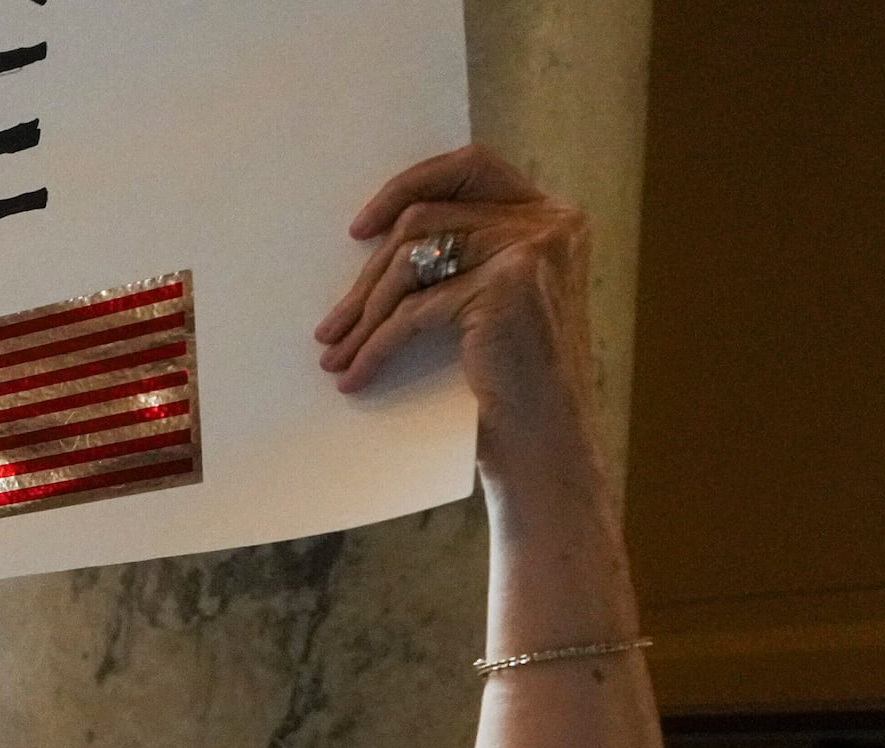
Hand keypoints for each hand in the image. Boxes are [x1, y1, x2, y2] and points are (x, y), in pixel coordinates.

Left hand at [316, 147, 598, 457]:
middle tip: (332, 322)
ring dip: (362, 313)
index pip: (471, 166)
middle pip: (426, 219)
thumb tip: (376, 238)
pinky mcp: (506, 289)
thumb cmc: (514, 381)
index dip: (410, 184)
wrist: (547, 444)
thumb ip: (464, 255)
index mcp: (551, 218)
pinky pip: (414, 311)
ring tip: (335, 351)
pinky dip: (375, 345)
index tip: (361, 227)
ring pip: (411, 261)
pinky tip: (355, 375)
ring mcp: (531, 251)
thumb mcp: (494, 302)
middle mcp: (549, 225)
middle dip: (367, 275)